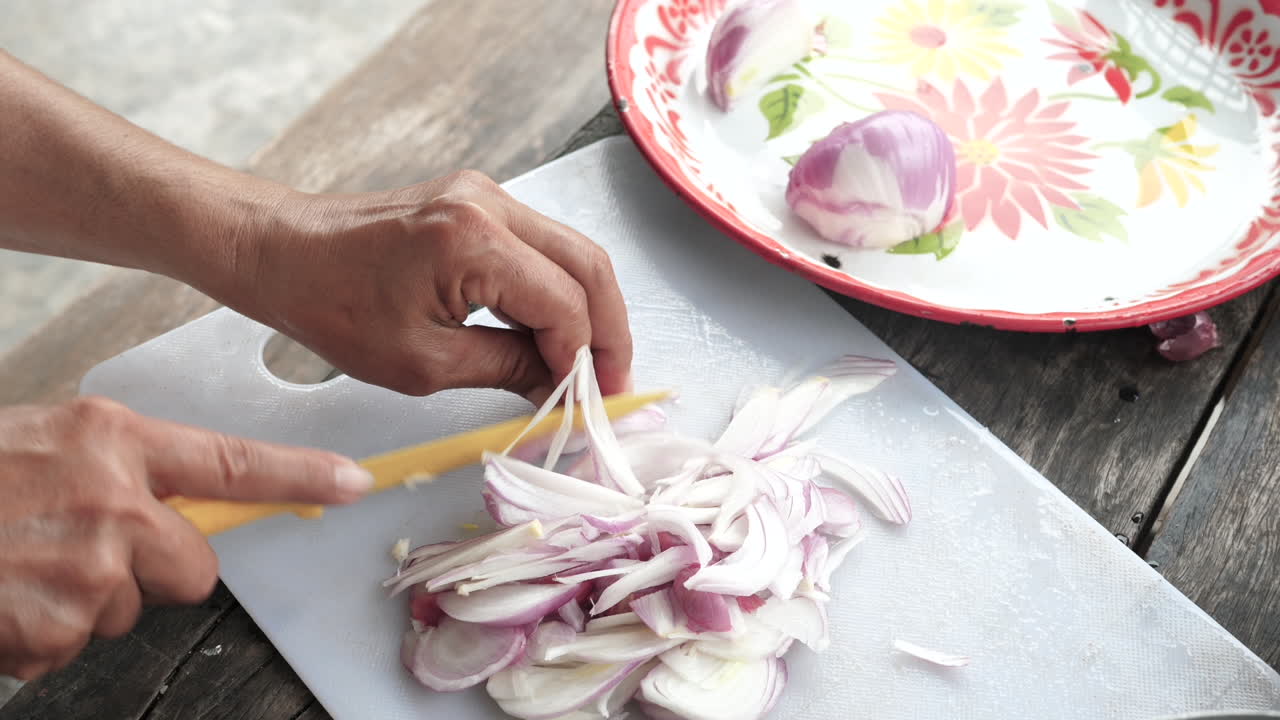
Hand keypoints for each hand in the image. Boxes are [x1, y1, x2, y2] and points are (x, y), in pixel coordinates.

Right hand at [0, 397, 371, 680]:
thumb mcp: (51, 443)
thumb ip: (122, 468)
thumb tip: (177, 507)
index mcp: (113, 441)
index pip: (233, 462)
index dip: (302, 475)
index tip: (356, 483)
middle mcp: (113, 503)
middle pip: (196, 566)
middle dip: (154, 570)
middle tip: (86, 550)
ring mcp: (86, 570)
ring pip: (129, 609)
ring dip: (85, 601)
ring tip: (22, 564)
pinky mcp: (54, 628)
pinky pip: (74, 645)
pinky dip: (40, 633)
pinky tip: (6, 596)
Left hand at [225, 170, 632, 401]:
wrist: (281, 252)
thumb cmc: (331, 305)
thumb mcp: (422, 363)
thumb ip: (506, 369)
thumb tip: (561, 390)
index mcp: (472, 239)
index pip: (565, 303)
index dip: (588, 359)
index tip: (593, 403)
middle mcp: (489, 203)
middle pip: (589, 265)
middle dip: (610, 331)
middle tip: (612, 386)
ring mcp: (487, 195)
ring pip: (573, 252)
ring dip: (590, 310)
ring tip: (588, 367)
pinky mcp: (478, 202)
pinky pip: (542, 246)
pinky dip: (558, 291)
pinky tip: (554, 334)